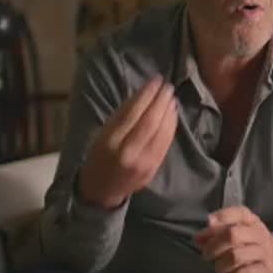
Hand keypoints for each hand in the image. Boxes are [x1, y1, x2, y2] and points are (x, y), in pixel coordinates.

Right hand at [77, 76, 178, 208]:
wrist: (102, 190)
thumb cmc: (99, 157)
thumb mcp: (102, 135)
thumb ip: (121, 118)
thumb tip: (144, 96)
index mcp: (109, 142)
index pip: (131, 114)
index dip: (146, 95)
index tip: (155, 81)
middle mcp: (128, 153)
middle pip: (149, 122)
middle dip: (160, 101)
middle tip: (167, 87)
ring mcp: (144, 162)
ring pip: (161, 132)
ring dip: (169, 112)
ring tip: (171, 98)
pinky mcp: (154, 168)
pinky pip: (166, 143)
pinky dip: (171, 126)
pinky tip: (172, 115)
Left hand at [193, 206, 272, 272]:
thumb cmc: (249, 244)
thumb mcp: (236, 232)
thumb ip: (215, 232)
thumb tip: (198, 237)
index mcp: (251, 221)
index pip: (238, 213)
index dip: (221, 217)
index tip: (209, 223)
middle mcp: (258, 234)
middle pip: (233, 235)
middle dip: (214, 246)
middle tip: (207, 255)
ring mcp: (263, 253)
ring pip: (236, 256)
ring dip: (220, 265)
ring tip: (219, 268)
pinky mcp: (264, 271)